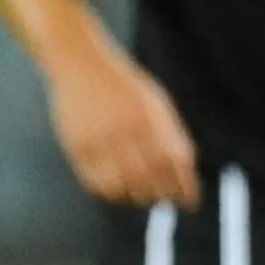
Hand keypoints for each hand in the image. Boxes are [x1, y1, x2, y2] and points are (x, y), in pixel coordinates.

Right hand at [45, 41, 203, 207]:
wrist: (80, 63)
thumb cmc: (122, 85)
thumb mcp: (154, 102)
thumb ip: (169, 132)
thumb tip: (184, 168)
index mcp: (151, 117)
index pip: (175, 162)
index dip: (185, 186)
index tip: (188, 202)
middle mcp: (127, 129)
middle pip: (149, 178)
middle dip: (159, 196)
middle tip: (161, 200)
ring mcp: (100, 138)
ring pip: (121, 185)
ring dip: (132, 197)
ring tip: (136, 196)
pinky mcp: (76, 145)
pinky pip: (94, 181)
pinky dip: (107, 192)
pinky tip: (113, 189)